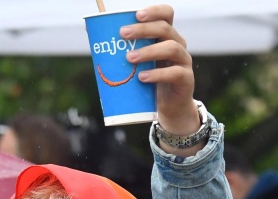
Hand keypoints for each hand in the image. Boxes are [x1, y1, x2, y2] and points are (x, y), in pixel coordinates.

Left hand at [121, 5, 197, 138]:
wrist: (169, 108)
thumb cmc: (149, 82)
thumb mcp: (139, 63)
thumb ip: (124, 49)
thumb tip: (91, 32)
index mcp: (166, 36)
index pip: (166, 14)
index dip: (154, 11)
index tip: (136, 14)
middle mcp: (178, 44)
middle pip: (165, 29)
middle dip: (143, 29)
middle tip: (122, 34)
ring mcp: (184, 61)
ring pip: (171, 48)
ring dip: (148, 51)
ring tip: (129, 58)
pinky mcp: (186, 79)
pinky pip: (174, 73)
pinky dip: (157, 74)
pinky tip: (142, 77)